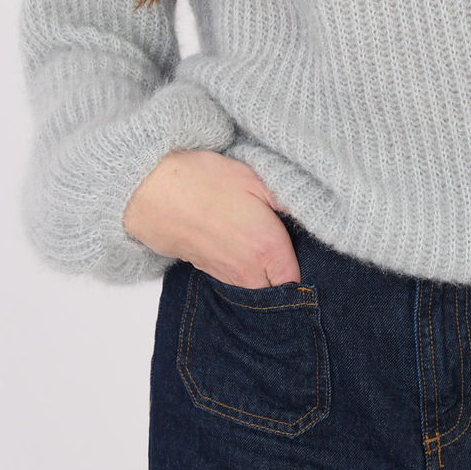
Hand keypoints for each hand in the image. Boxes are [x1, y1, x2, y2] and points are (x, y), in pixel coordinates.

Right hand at [122, 149, 300, 287]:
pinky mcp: (209, 273)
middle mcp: (250, 273)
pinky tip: (242, 245)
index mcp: (268, 250)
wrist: (153, 193)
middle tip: (291, 248)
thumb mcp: (255, 178)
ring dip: (266, 275)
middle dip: (287, 275)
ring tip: (265, 246)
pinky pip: (239, 283)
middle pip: (280, 290)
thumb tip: (317, 211)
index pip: (300, 280)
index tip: (309, 249)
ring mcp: (228, 277)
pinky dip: (246, 272)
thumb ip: (290, 199)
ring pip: (259, 289)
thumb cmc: (205, 182)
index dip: (307, 265)